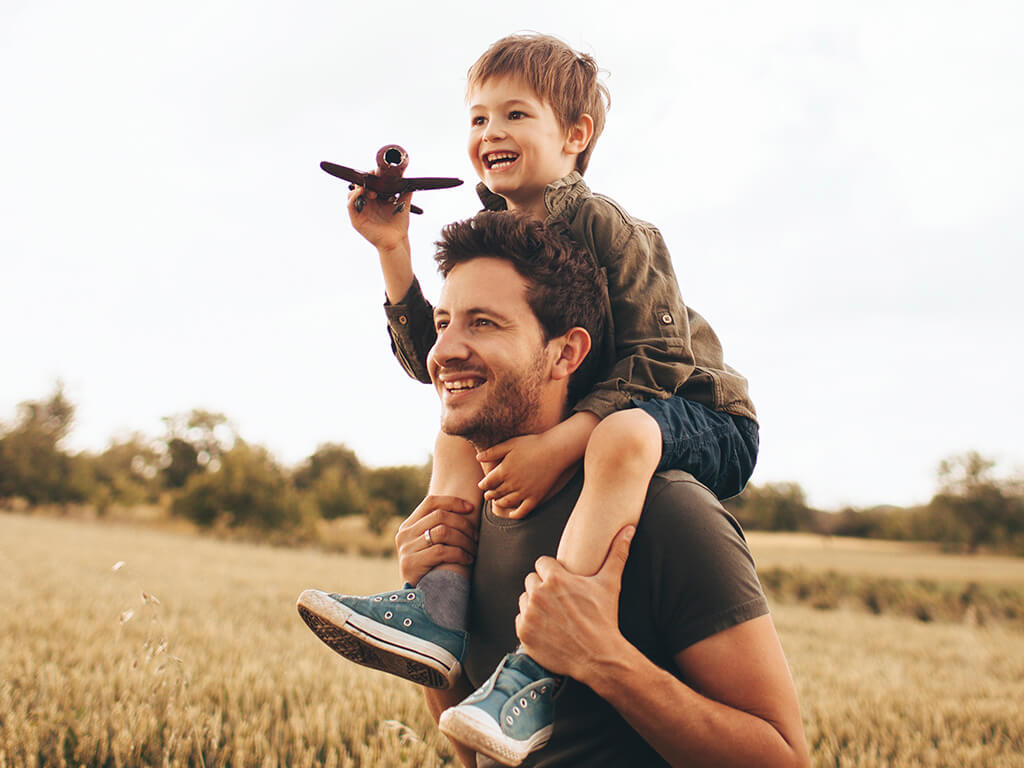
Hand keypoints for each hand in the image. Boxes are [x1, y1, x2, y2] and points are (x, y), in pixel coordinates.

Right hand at [347, 179, 411, 252]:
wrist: (397, 240)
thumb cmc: (399, 225)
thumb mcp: (403, 204)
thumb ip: (405, 192)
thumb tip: (409, 181)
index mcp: (376, 200)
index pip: (368, 184)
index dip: (371, 177)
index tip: (378, 175)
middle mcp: (367, 204)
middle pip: (358, 186)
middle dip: (365, 181)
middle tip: (374, 182)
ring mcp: (360, 211)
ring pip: (352, 194)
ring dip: (359, 188)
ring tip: (372, 192)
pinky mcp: (356, 219)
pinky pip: (350, 204)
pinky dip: (354, 196)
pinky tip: (362, 192)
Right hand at [395, 495, 476, 585]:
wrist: (415, 600)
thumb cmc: (430, 570)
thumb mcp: (427, 546)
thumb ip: (436, 529)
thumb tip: (467, 510)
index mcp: (408, 526)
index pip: (431, 502)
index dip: (452, 502)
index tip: (470, 509)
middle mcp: (404, 534)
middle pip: (440, 516)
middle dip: (464, 524)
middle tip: (476, 536)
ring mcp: (406, 549)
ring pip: (443, 531)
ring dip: (465, 540)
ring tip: (474, 549)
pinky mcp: (411, 563)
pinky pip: (442, 550)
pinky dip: (460, 553)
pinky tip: (468, 559)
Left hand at [476, 433, 570, 518]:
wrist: (555, 451)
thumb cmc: (532, 444)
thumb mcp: (510, 444)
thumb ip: (493, 452)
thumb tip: (477, 458)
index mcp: (503, 471)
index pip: (487, 483)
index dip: (483, 485)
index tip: (483, 485)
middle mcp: (512, 484)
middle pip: (495, 494)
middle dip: (489, 494)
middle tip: (488, 495)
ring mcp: (524, 492)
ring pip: (506, 503)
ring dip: (499, 503)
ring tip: (497, 501)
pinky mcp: (536, 498)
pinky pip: (522, 511)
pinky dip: (514, 515)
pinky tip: (512, 513)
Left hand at [515, 526, 634, 680]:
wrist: (599, 657)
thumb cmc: (604, 618)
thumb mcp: (609, 583)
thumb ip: (616, 553)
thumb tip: (629, 528)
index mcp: (554, 578)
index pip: (542, 564)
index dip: (553, 573)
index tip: (564, 585)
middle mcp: (537, 594)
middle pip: (531, 581)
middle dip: (543, 588)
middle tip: (561, 602)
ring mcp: (529, 614)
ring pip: (525, 600)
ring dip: (535, 605)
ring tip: (555, 616)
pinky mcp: (524, 633)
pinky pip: (520, 620)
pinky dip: (531, 625)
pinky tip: (548, 630)